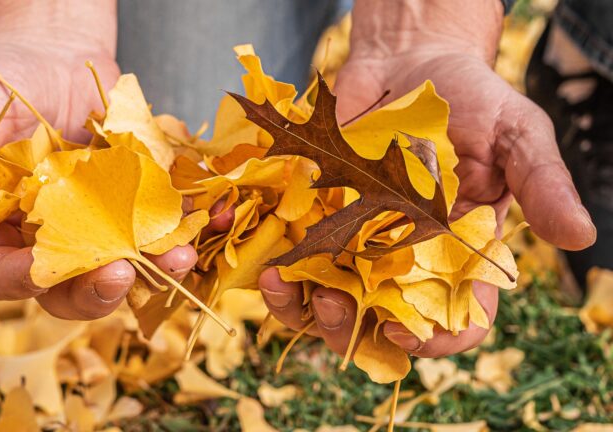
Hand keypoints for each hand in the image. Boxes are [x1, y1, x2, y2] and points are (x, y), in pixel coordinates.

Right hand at [0, 2, 198, 319]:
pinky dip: (179, 232)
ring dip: (151, 273)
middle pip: (66, 289)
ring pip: (121, 269)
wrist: (55, 55)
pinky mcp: (134, 206)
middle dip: (93, 292)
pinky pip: (158, 232)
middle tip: (118, 274)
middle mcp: (47, 238)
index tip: (39, 269)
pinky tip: (198, 223)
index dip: (16, 280)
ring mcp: (95, 226)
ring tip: (178, 258)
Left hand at [260, 0, 596, 357]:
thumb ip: (541, 183)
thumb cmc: (470, 100)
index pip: (457, 320)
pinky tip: (269, 263)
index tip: (407, 330)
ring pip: (327, 305)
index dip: (436, 339)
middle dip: (352, 327)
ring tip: (285, 286)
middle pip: (379, 325)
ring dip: (302, 310)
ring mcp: (357, 245)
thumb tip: (581, 237)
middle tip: (335, 303)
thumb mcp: (515, 134)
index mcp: (460, 256)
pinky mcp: (317, 221)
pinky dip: (278, 273)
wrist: (406, 63)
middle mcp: (406, 262)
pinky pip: (295, 266)